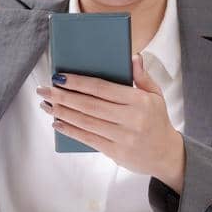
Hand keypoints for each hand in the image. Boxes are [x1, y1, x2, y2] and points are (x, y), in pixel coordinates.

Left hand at [37, 54, 186, 191]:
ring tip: (46, 104)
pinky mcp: (116, 152)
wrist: (166, 154)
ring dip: (62, 112)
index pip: (102, 88)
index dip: (78, 82)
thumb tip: (133, 56)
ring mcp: (122, 137)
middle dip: (63, 96)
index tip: (60, 76)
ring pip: (86, 122)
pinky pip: (88, 139)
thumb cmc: (157, 120)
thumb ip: (142, 76)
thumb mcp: (156, 95)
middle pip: (89, 105)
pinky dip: (70, 130)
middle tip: (44, 89)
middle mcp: (130, 119)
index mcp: (139, 101)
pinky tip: (57, 122)